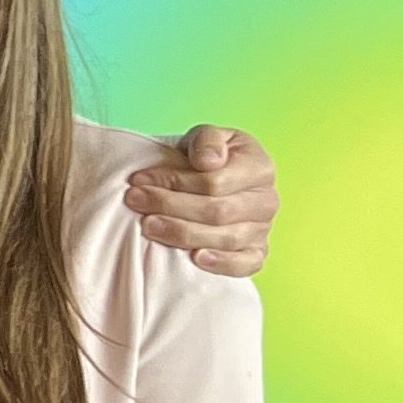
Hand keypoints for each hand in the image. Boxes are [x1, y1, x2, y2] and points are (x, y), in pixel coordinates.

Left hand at [125, 125, 276, 278]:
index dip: (174, 182)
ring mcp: (263, 229)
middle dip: (170, 207)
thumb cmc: (208, 159)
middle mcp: (266, 201)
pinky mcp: (256, 253)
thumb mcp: (206, 138)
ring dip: (181, 234)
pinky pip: (244, 264)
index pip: (214, 181)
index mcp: (259, 168)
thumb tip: (208, 161)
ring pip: (225, 238)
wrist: (216, 180)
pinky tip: (195, 258)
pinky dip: (221, 263)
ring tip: (148, 225)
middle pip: (217, 211)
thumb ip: (207, 141)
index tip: (139, 179)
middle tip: (135, 201)